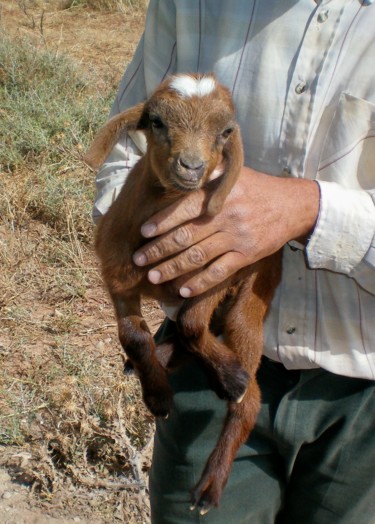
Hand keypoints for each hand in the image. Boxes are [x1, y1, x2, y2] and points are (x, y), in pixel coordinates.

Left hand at [133, 167, 319, 296]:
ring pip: (198, 256)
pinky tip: (183, 290)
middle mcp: (226, 216)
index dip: (162, 221)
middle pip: (186, 236)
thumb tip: (177, 168)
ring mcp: (237, 237)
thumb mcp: (233, 173)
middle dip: (158, 250)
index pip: (184, 208)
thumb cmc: (256, 187)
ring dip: (173, 269)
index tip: (143, 232)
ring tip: (153, 277)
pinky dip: (200, 282)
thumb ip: (207, 174)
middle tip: (139, 260)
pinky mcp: (247, 255)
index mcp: (219, 194)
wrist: (293, 205)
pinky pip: (220, 272)